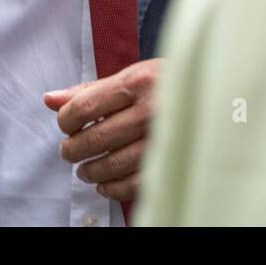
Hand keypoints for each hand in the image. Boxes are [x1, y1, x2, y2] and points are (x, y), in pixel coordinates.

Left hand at [44, 57, 162, 203]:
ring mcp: (162, 139)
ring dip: (90, 172)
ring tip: (85, 169)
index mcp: (138, 82)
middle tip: (70, 150)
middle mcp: (150, 110)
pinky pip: (132, 185)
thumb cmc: (167, 84)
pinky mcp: (171, 162)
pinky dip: (112, 188)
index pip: (84, 107)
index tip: (66, 125)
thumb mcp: (132, 76)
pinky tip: (105, 183)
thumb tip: (50, 100)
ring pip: (111, 166)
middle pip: (94, 139)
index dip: (66, 120)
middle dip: (73, 150)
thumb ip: (91, 90)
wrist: (215, 92)